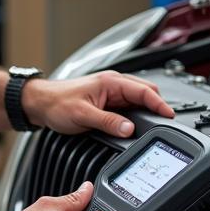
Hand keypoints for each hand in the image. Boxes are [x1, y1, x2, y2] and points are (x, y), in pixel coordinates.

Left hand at [23, 70, 174, 138]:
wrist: (39, 103)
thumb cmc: (56, 103)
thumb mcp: (83, 116)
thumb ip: (108, 122)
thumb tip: (129, 129)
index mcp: (111, 82)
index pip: (144, 91)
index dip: (160, 104)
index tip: (170, 116)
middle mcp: (113, 84)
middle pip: (145, 93)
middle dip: (157, 106)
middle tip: (166, 123)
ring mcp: (110, 92)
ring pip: (137, 100)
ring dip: (147, 110)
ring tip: (155, 125)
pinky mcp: (106, 101)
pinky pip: (128, 106)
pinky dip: (136, 114)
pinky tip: (137, 124)